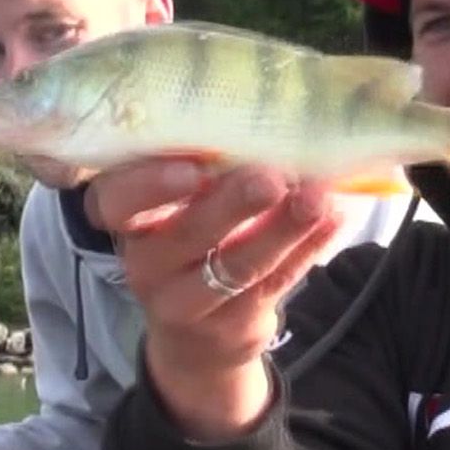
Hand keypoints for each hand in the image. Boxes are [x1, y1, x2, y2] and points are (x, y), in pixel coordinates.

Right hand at [83, 158, 342, 439]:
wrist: (197, 335)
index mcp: (129, 223)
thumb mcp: (173, 212)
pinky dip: (307, 249)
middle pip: (187, 233)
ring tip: (317, 197)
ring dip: (282, 228)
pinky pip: (274, 285)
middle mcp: (148, 264)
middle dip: (233, 203)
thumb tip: (259, 114)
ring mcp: (187, 302)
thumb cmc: (188, 243)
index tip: (193, 167)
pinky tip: (333, 219)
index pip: (116, 202)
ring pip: (236, 265)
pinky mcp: (233, 325)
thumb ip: (201, 172)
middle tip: (271, 177)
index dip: (149, 185)